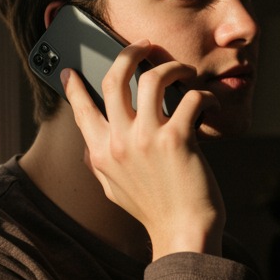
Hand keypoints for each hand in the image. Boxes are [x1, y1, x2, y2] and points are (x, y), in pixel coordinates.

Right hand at [63, 40, 224, 258]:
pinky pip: (190, 98)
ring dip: (171, 67)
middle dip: (129, 53)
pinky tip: (209, 104)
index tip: (70, 71)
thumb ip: (100, 163)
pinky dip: (203, 95)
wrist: (183, 233)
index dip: (74, 86)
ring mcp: (147, 139)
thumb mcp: (113, 189)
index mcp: (101, 152)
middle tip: (145, 47)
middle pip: (115, 78)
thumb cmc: (154, 211)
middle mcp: (119, 142)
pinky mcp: (178, 139)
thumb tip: (89, 145)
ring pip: (152, 78)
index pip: (81, 109)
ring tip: (183, 71)